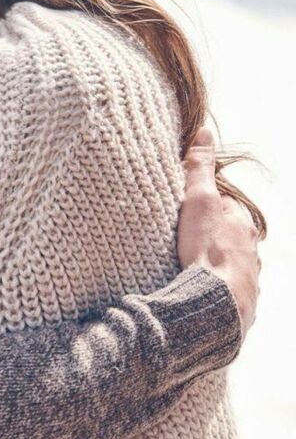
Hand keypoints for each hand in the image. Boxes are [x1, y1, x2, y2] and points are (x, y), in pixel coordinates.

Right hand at [177, 127, 260, 339]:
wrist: (216, 306)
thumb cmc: (207, 250)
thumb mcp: (199, 200)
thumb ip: (200, 167)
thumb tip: (205, 131)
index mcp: (243, 225)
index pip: (224, 206)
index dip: (204, 204)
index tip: (185, 208)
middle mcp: (253, 252)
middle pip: (230, 236)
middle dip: (212, 235)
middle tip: (185, 238)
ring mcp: (249, 279)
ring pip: (232, 264)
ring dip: (216, 262)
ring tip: (191, 265)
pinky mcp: (242, 304)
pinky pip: (228, 290)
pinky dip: (217, 287)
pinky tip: (201, 290)